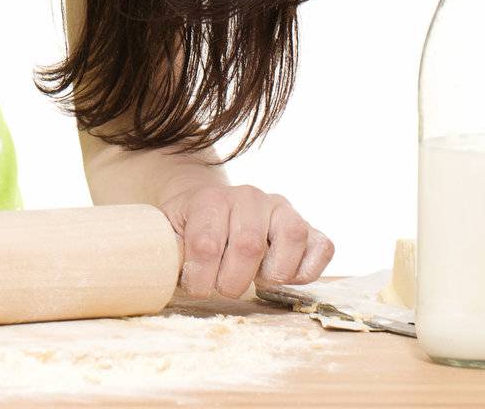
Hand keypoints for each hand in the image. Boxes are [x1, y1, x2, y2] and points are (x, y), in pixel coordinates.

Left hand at [158, 182, 333, 298]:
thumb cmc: (188, 228)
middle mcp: (249, 197)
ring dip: (273, 273)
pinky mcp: (308, 226)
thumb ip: (166, 249)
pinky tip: (286, 277)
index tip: (196, 287)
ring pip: (291, 237)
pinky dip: (309, 269)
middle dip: (232, 281)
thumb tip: (162, 269)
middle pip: (247, 245)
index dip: (199, 278)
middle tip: (224, 288)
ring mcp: (281, 209)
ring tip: (257, 280)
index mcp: (210, 198)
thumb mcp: (167, 233)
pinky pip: (322, 246)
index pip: (206, 244)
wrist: (208, 205)